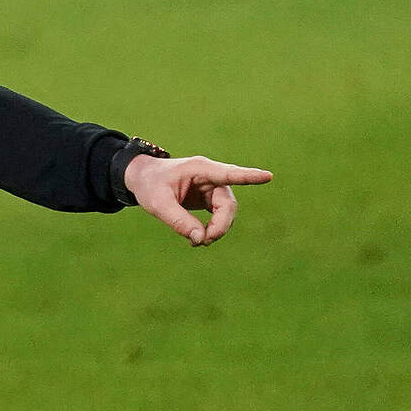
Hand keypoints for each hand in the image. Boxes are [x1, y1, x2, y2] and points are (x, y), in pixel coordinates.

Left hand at [124, 155, 272, 246]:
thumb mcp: (157, 203)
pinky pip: (218, 216)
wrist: (142, 179)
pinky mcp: (208, 199)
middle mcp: (210, 176)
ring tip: (198, 242)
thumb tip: (200, 238)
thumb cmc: (149, 184)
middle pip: (228, 204)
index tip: (267, 176)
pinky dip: (210, 229)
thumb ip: (178, 220)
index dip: (249, 176)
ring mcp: (211, 188)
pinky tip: (198, 238)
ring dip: (216, 229)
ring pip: (225, 212)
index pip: (228, 174)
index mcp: (200, 169)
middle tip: (204, 241)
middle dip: (220, 225)